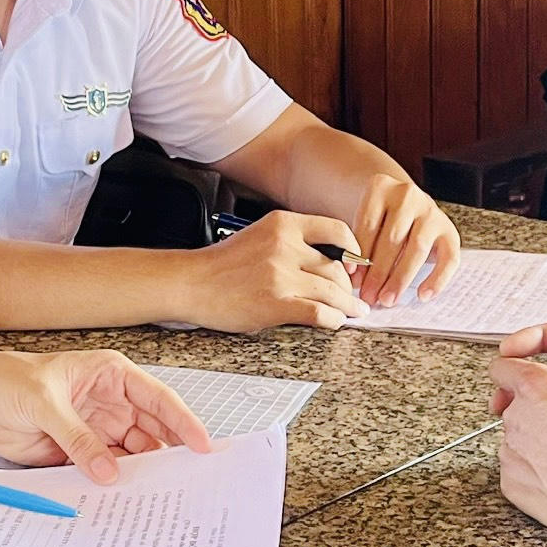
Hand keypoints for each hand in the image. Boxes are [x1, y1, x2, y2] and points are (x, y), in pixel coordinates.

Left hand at [0, 350, 215, 483]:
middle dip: (168, 454)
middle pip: (151, 431)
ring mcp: (97, 430)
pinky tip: (125, 500)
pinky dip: (114, 485)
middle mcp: (111, 403)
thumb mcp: (44, 404)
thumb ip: (78, 437)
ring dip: (141, 473)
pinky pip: (105, 470)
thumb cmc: (7, 381)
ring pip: (131, 454)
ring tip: (158, 497)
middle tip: (187, 481)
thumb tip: (109, 470)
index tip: (202, 446)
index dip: (183, 422)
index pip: (158, 399)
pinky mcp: (79, 453)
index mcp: (111, 376)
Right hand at [184, 210, 363, 331]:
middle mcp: (285, 246)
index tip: (355, 265)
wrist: (191, 283)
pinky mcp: (276, 303)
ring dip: (347, 306)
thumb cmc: (222, 265)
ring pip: (332, 291)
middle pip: (336, 267)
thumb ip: (292, 242)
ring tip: (352, 313)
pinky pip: (318, 312)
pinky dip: (332, 320)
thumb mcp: (260, 237)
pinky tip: (333, 322)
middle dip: (348, 287)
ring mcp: (281, 275)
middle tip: (353, 298)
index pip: (336, 231)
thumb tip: (328, 262)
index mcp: (283, 224)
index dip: (353, 250)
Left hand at [350, 174, 461, 306]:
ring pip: (417, 248)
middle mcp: (408, 195)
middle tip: (368, 296)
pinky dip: (437, 279)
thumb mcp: (364, 222)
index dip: (359, 254)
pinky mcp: (450, 230)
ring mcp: (431, 211)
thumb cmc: (378, 220)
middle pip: (392, 239)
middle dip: (378, 272)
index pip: (368, 225)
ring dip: (401, 278)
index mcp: (380, 188)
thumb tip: (354, 280)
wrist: (405, 206)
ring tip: (388, 300)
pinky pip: (449, 258)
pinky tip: (423, 296)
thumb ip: (358, 245)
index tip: (352, 278)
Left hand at [488, 350, 546, 546]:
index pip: (502, 367)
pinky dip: (536, 471)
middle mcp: (516, 418)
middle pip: (513, 405)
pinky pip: (518, 471)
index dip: (515, 369)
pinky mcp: (513, 486)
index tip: (523, 378)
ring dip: (536, 441)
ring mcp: (512, 454)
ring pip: (517, 440)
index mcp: (535, 385)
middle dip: (535, 408)